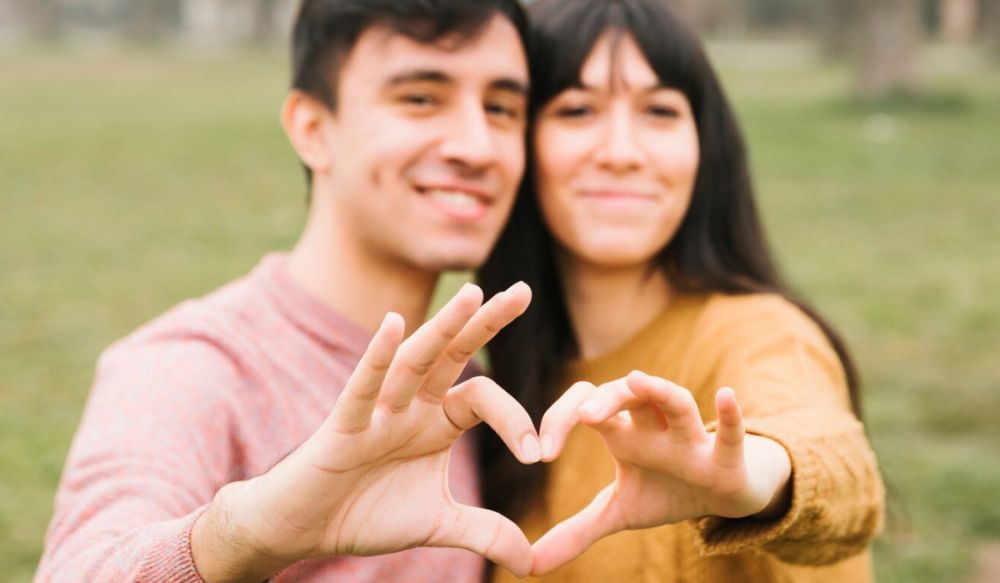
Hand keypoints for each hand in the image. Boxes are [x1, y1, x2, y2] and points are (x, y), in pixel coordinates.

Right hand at [192, 283, 539, 580]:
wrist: (305, 529)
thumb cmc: (365, 513)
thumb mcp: (437, 525)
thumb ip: (484, 532)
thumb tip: (532, 561)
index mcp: (436, 420)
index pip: (483, 398)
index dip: (515, 420)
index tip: (536, 455)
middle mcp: (411, 405)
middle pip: (453, 354)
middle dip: (486, 322)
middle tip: (523, 291)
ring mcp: (377, 411)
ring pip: (414, 361)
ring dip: (443, 327)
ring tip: (475, 293)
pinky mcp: (343, 426)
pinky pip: (362, 388)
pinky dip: (376, 357)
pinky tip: (392, 323)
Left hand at [531, 370, 791, 574]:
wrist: (720, 498)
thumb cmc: (665, 492)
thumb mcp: (618, 512)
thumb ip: (576, 531)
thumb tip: (530, 565)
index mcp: (623, 434)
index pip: (587, 404)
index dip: (560, 419)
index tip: (543, 454)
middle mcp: (654, 428)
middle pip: (628, 396)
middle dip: (607, 399)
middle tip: (585, 415)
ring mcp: (690, 439)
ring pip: (676, 404)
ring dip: (658, 391)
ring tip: (636, 379)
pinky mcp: (726, 458)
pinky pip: (731, 434)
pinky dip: (730, 417)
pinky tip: (725, 395)